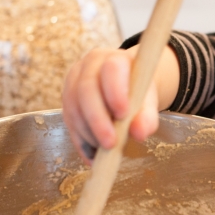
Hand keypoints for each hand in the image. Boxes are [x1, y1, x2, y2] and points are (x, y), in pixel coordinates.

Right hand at [61, 46, 178, 162]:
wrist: (125, 86)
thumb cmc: (137, 91)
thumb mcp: (148, 101)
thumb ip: (147, 116)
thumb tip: (139, 133)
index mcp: (114, 59)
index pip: (111, 69)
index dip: (115, 91)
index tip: (123, 114)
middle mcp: (89, 67)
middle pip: (86, 90)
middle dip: (97, 120)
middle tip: (110, 143)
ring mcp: (73, 83)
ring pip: (74, 108)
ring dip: (89, 133)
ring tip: (105, 150)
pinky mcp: (66, 101)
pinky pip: (69, 122)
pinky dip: (81, 141)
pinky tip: (93, 154)